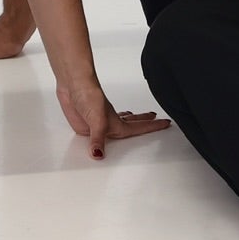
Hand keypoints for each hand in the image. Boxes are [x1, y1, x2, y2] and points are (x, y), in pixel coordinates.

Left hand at [57, 81, 171, 158]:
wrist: (72, 85)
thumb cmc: (88, 95)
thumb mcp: (96, 120)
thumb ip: (98, 139)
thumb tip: (99, 154)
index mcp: (117, 123)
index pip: (139, 127)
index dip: (153, 126)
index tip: (166, 123)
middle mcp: (109, 123)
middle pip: (132, 123)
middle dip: (145, 122)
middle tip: (157, 119)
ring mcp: (98, 122)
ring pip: (118, 123)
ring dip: (129, 122)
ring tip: (138, 119)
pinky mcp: (86, 122)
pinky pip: (98, 130)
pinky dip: (103, 131)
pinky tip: (101, 128)